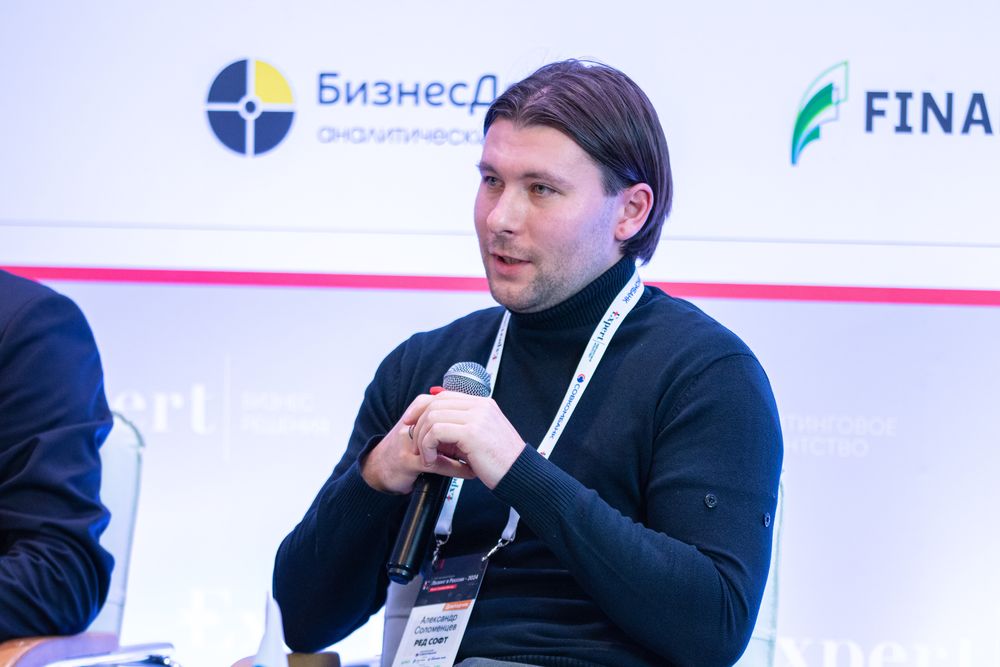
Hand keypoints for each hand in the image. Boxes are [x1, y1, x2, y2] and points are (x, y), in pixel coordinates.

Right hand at [360, 394, 474, 493]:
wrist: (377, 471)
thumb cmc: (402, 451)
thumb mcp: (418, 433)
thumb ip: (440, 426)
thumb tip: (470, 425)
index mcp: (414, 415)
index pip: (440, 403)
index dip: (462, 411)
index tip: (481, 421)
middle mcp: (410, 425)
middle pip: (442, 418)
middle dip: (465, 431)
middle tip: (483, 441)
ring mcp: (408, 442)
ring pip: (442, 439)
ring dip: (464, 450)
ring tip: (480, 457)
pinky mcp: (407, 462)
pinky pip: (436, 463)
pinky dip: (456, 468)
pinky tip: (470, 471)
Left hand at [406, 391, 525, 489]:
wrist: (519, 475)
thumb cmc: (499, 462)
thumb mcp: (477, 439)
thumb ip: (458, 428)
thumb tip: (430, 425)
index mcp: (482, 404)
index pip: (443, 395)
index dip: (420, 407)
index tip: (409, 423)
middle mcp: (479, 405)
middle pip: (434, 403)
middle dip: (417, 425)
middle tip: (415, 446)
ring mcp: (477, 416)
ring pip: (432, 416)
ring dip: (421, 439)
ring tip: (426, 456)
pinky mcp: (472, 431)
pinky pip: (436, 431)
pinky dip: (427, 446)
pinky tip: (431, 460)